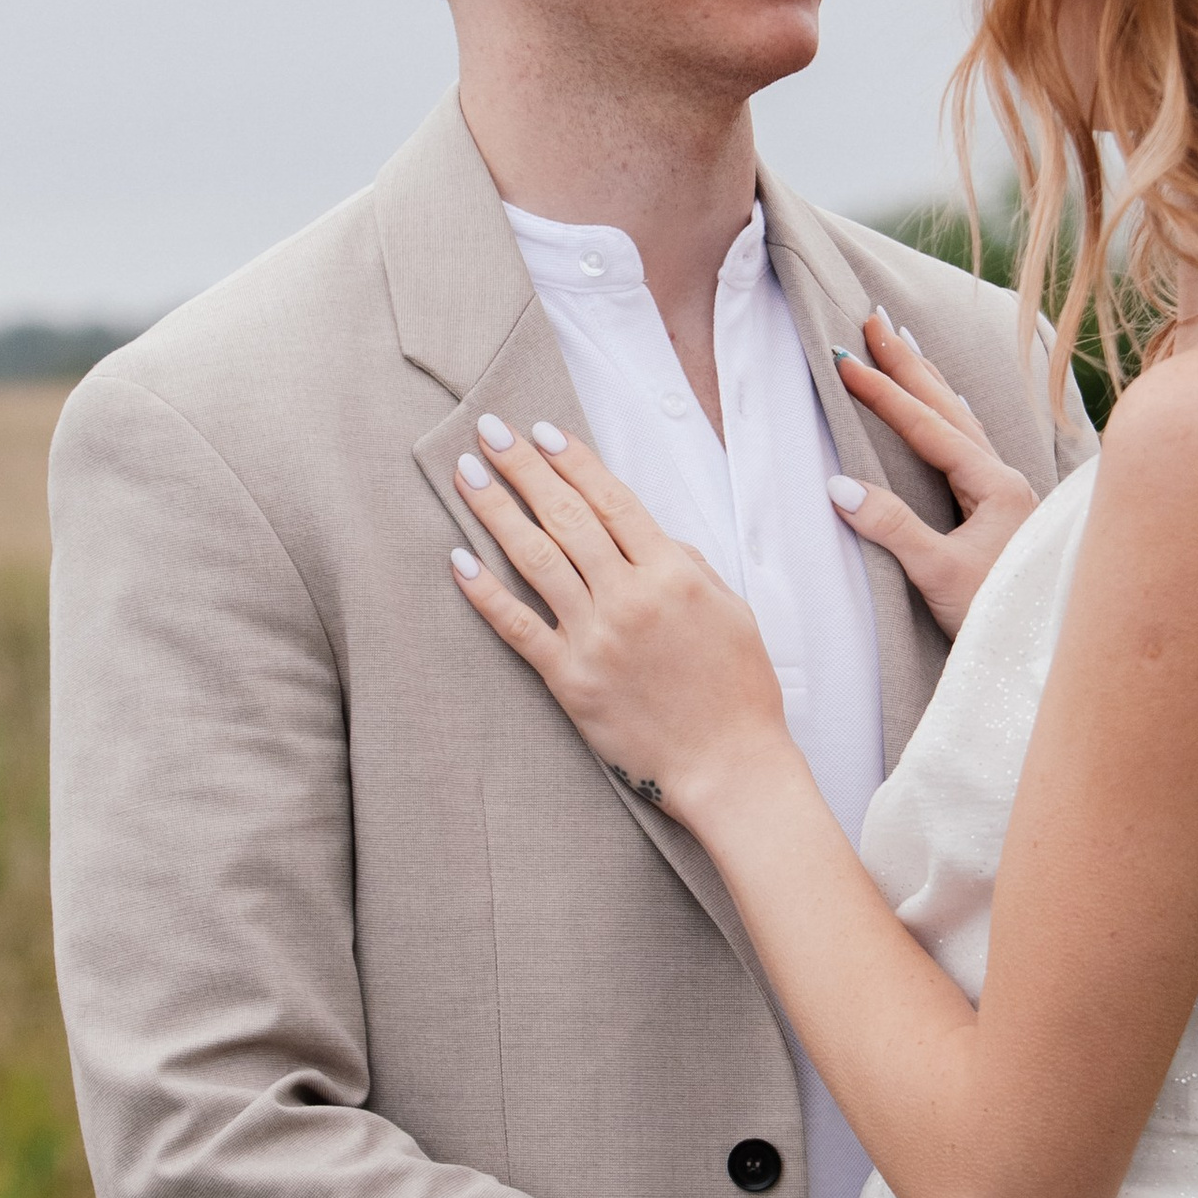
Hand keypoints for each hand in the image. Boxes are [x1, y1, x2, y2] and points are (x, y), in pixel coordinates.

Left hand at [445, 417, 790, 822]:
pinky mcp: (570, 680)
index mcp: (673, 574)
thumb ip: (687, 564)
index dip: (573, 462)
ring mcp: (596, 638)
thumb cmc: (739, 690)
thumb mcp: (731, 610)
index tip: (542, 431)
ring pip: (535, 560)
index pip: (613, 501)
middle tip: (490, 431)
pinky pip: (518, 627)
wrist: (729, 766)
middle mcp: (630, 598)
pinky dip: (484, 592)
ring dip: (496, 511)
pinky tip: (458, 559)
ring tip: (468, 474)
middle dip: (524, 469)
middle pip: (567, 518)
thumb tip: (645, 534)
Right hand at [825, 312, 1041, 636]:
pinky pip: (968, 446)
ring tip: (904, 348)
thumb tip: (838, 485)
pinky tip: (946, 409)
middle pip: (949, 408)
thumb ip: (892, 526)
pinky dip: (947, 417)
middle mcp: (1006, 481)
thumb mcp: (939, 573)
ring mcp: (1007, 495)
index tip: (846, 360)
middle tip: (874, 319)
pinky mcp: (1001, 513)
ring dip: (928, 384)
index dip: (884, 393)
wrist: (1045, 654)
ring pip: (960, 423)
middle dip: (908, 364)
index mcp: (996, 486)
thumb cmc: (998, 616)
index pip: (928, 427)